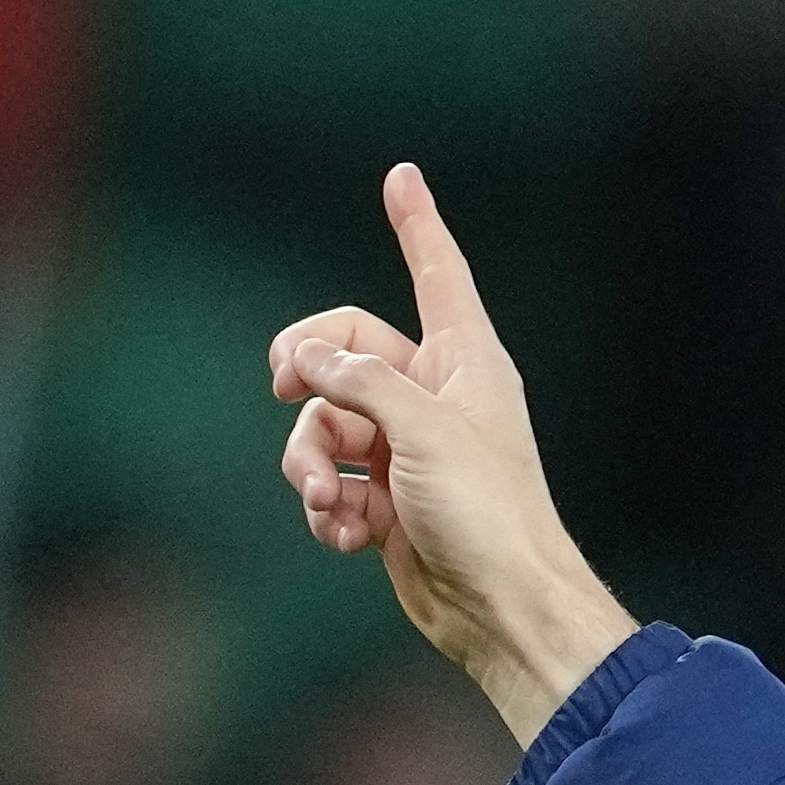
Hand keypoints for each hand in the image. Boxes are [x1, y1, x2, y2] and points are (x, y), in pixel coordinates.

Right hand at [271, 163, 639, 746]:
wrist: (502, 609)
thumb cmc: (487, 513)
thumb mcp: (422, 429)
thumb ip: (358, 380)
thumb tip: (304, 361)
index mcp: (466, 362)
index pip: (436, 274)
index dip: (416, 225)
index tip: (402, 175)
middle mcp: (437, 397)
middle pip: (342, 349)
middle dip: (304, 370)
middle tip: (282, 385)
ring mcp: (408, 450)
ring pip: (322, 423)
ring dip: (308, 460)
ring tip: (327, 500)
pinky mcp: (387, 501)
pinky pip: (330, 481)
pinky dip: (326, 506)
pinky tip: (345, 535)